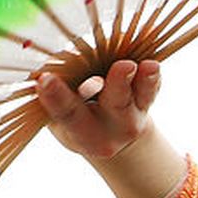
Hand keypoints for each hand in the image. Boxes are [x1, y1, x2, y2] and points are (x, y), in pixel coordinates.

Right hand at [36, 59, 183, 197]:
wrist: (106, 133)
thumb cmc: (70, 115)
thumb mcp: (54, 114)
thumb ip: (51, 93)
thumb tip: (44, 65)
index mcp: (82, 134)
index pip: (68, 114)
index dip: (56, 97)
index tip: (44, 80)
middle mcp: (111, 129)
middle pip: (115, 105)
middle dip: (118, 85)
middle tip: (123, 66)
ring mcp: (133, 115)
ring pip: (141, 97)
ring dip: (145, 80)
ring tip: (150, 66)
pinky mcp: (147, 99)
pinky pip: (153, 87)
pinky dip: (153, 74)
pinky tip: (153, 63)